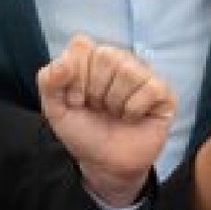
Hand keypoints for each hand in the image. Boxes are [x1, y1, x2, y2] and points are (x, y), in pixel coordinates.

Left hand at [36, 36, 175, 207]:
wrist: (105, 164)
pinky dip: (135, 109)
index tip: (76, 100)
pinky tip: (132, 117)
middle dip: (96, 91)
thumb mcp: (55, 110)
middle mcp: (119, 59)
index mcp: (91, 58)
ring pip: (128, 71)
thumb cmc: (83, 132)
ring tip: (115, 113)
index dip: (76, 76)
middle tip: (98, 108)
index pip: (81, 46)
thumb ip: (48, 82)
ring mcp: (143, 73)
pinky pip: (150, 88)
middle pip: (106, 56)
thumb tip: (63, 62)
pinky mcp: (162, 91)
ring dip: (115, 102)